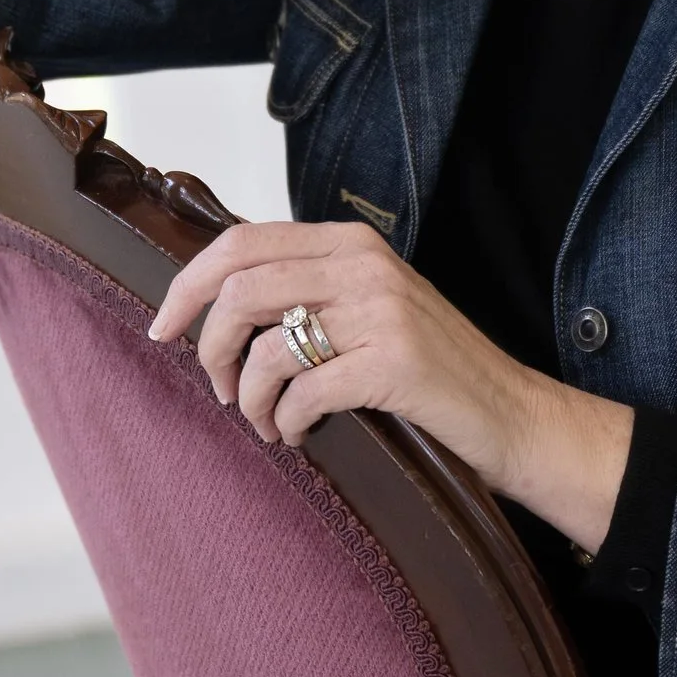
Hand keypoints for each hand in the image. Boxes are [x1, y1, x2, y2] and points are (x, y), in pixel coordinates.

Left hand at [151, 219, 632, 555]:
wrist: (512, 415)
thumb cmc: (434, 370)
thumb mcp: (371, 307)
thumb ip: (310, 289)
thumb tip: (216, 302)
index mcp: (352, 242)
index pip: (240, 241)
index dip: (187, 286)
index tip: (164, 329)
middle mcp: (364, 264)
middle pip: (239, 288)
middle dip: (210, 347)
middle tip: (219, 388)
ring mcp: (382, 311)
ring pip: (265, 345)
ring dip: (249, 397)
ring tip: (264, 422)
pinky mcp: (394, 362)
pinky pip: (302, 391)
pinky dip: (286, 422)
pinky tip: (301, 435)